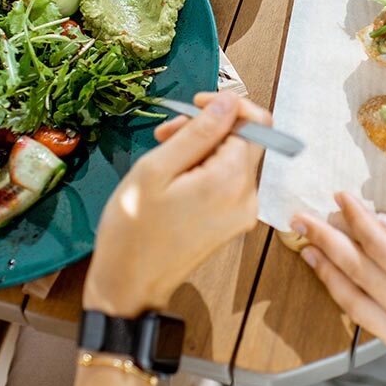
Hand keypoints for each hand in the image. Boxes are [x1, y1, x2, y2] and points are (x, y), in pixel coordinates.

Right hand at [83, 91, 270, 316]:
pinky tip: (174, 177)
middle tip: (168, 133)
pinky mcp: (232, 222)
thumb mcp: (156, 169)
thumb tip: (228, 101)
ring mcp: (242, 213)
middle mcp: (247, 197)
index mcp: (231, 181)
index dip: (226, 106)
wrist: (129, 285)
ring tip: (164, 155)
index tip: (196, 104)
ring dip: (203, 149)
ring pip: (233, 160)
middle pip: (244, 140)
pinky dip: (205, 170)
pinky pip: (227, 182)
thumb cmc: (133, 230)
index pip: (256, 123)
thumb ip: (198, 132)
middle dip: (209, 127)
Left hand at [291, 193, 385, 385]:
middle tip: (301, 219)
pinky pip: (370, 323)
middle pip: (357, 271)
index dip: (354, 217)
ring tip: (308, 250)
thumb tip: (383, 224)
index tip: (339, 197)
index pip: (377, 244)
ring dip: (327, 274)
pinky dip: (349, 300)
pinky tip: (339, 282)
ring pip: (354, 303)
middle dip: (326, 241)